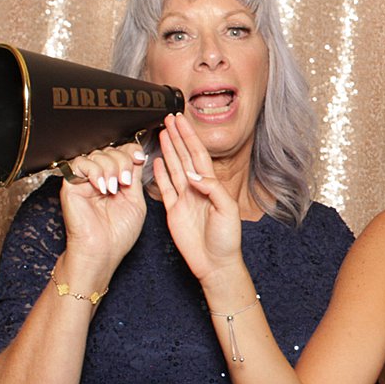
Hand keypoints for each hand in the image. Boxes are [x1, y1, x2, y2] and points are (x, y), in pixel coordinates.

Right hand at [58, 142, 147, 266]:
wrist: (102, 250)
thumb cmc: (119, 233)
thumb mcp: (136, 200)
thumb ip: (135, 177)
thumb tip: (139, 155)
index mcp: (115, 180)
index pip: (122, 152)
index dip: (131, 151)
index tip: (140, 158)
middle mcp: (100, 178)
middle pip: (111, 150)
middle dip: (123, 162)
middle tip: (125, 182)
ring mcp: (84, 181)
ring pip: (97, 154)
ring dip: (110, 167)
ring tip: (113, 189)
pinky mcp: (70, 185)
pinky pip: (80, 163)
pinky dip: (94, 171)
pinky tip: (101, 187)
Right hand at [152, 113, 243, 282]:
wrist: (215, 263)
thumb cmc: (227, 240)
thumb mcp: (227, 211)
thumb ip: (212, 189)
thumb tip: (193, 175)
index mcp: (212, 186)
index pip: (198, 155)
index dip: (190, 137)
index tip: (181, 121)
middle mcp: (197, 189)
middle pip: (184, 157)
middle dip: (177, 137)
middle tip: (168, 119)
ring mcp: (184, 199)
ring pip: (173, 168)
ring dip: (168, 150)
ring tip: (162, 133)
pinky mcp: (173, 211)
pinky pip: (165, 188)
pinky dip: (160, 173)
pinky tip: (157, 160)